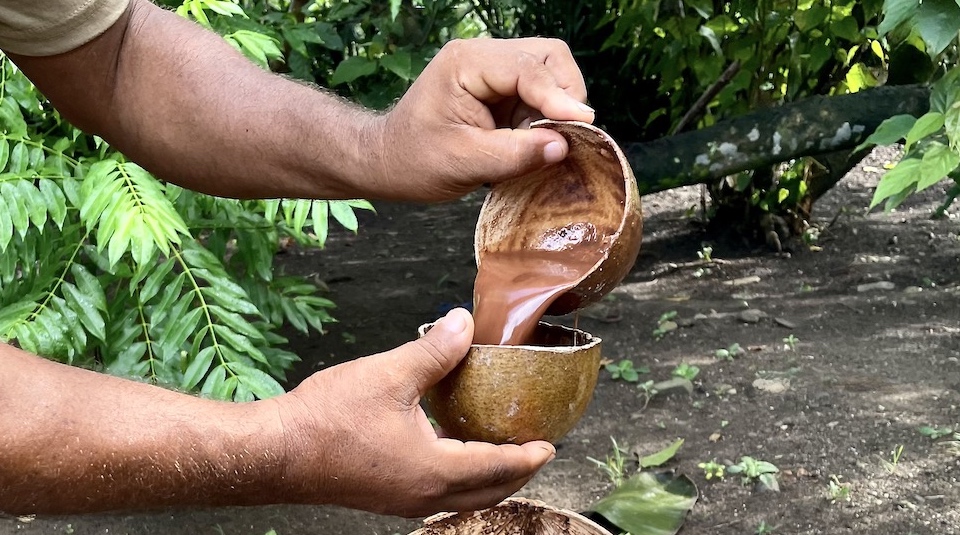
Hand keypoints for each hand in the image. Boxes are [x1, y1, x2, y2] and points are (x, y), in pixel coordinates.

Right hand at [273, 308, 555, 516]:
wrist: (276, 452)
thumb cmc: (328, 418)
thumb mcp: (390, 374)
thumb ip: (435, 350)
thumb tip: (464, 323)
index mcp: (434, 471)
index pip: (499, 467)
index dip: (529, 455)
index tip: (551, 443)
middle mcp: (424, 495)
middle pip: (487, 492)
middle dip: (516, 472)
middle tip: (534, 449)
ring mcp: (403, 501)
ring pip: (462, 496)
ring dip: (487, 476)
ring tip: (500, 448)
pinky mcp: (385, 496)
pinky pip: (437, 492)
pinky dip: (459, 476)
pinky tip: (451, 447)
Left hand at [372, 37, 593, 201]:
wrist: (388, 161)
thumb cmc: (414, 160)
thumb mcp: (463, 163)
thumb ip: (514, 154)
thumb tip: (563, 147)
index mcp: (466, 63)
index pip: (527, 68)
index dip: (559, 97)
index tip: (583, 126)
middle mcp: (482, 56)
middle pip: (548, 56)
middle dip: (565, 94)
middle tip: (566, 135)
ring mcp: (493, 70)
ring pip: (550, 73)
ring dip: (556, 108)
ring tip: (539, 142)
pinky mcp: (501, 89)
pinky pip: (540, 94)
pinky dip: (546, 117)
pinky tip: (529, 141)